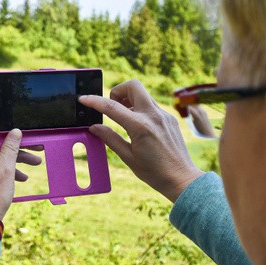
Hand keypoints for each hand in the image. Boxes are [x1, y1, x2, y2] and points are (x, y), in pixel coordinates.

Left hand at [0, 121, 40, 219]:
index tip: (21, 129)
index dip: (6, 125)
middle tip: (37, 147)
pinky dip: (10, 167)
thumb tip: (15, 131)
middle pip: (0, 140)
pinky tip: (23, 177)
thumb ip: (11, 148)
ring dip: (18, 157)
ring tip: (36, 163)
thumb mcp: (7, 169)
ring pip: (1, 153)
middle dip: (19, 143)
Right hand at [79, 79, 203, 202]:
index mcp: (140, 127)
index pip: (112, 107)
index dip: (94, 101)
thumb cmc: (154, 172)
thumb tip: (94, 127)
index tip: (83, 99)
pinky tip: (137, 126)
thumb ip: (110, 138)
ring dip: (129, 100)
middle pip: (133, 86)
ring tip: (123, 118)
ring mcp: (164, 115)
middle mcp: (154, 116)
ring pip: (143, 94)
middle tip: (112, 106)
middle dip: (118, 91)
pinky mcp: (170, 118)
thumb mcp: (127, 157)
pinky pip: (151, 105)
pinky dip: (140, 109)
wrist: (182, 178)